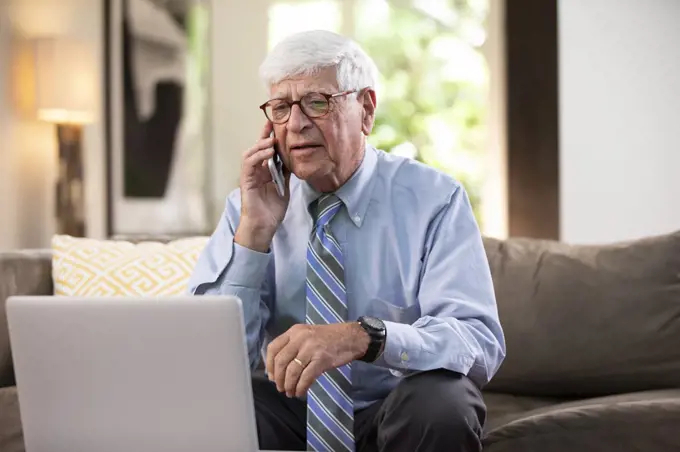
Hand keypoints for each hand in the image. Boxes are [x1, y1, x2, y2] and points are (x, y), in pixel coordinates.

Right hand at [235, 121, 290, 251]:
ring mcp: (249, 176)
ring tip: (272, 140)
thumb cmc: (272, 209)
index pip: (267, 150)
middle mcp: (256, 171)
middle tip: (273, 122)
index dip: (271, 137)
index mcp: (264, 171)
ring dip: (261, 145)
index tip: (278, 124)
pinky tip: (267, 152)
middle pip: (258, 148)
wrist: (264, 226)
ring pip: (251, 153)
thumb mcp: (284, 186)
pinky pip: (248, 164)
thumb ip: (286, 172)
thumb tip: (294, 158)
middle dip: (264, 134)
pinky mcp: (246, 182)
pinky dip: (257, 156)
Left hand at [266, 323, 369, 397]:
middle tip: (280, 388)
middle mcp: (300, 338)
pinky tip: (300, 392)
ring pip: (292, 371)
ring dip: (289, 385)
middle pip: (281, 361)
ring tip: (290, 392)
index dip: (269, 365)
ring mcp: (311, 348)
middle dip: (278, 378)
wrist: (351, 337)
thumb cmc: (329, 337)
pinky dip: (301, 387)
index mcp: (294, 331)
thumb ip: (293, 346)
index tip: (271, 376)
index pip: (273, 347)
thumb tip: (278, 368)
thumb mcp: (307, 334)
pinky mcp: (321, 359)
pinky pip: (306, 377)